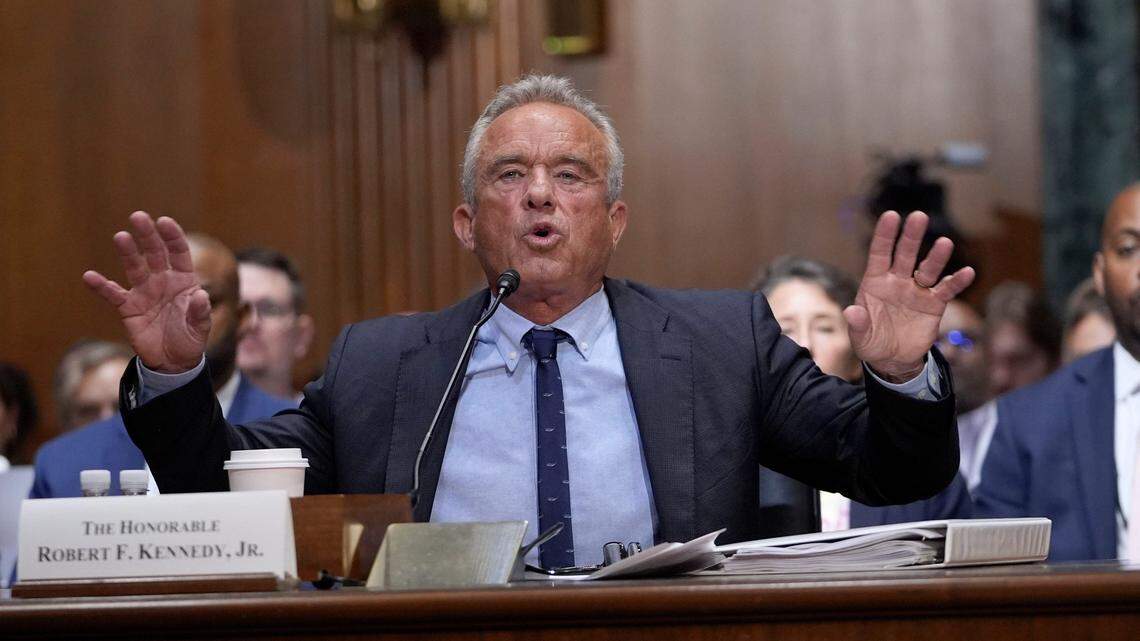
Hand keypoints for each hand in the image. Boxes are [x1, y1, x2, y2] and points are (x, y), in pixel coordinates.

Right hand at [82, 211, 209, 373]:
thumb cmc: (190, 340)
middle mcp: (163, 281)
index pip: (178, 253)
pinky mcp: (128, 308)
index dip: (172, 236)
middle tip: (138, 217)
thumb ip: (200, 312)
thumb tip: (201, 296)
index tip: (164, 221)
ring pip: (134, 267)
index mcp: (184, 281)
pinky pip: (113, 294)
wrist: (173, 362)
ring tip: (121, 237)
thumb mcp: (200, 328)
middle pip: (154, 254)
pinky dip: (102, 286)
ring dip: (127, 253)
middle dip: (147, 235)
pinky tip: (89, 276)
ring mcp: (144, 292)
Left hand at [844, 211, 975, 381]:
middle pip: (905, 255)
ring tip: (945, 243)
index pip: (879, 254)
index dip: (884, 235)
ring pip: (927, 269)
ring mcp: (916, 291)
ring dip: (936, 257)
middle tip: (919, 217)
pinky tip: (967, 272)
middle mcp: (897, 281)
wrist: (892, 360)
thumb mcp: (859, 336)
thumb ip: (857, 323)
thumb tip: (851, 311)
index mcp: (875, 282)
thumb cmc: (870, 342)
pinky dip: (957, 282)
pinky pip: (947, 290)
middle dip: (911, 236)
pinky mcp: (934, 304)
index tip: (891, 215)